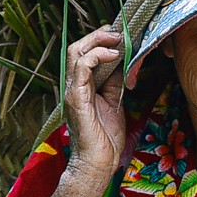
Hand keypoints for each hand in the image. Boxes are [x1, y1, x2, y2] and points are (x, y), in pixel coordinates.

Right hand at [56, 25, 125, 196]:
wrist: (98, 163)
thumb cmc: (105, 139)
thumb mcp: (114, 103)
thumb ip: (115, 83)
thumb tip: (123, 63)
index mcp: (81, 86)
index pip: (83, 53)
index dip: (99, 40)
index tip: (119, 36)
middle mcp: (73, 85)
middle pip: (77, 47)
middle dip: (98, 35)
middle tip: (119, 33)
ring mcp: (73, 90)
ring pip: (76, 52)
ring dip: (98, 41)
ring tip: (117, 40)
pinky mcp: (76, 98)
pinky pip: (81, 67)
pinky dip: (97, 56)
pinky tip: (114, 56)